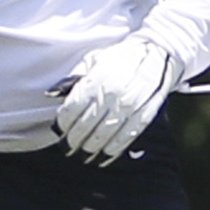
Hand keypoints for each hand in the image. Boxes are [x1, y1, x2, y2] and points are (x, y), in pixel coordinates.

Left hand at [51, 32, 182, 164]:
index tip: (59, 129)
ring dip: (90, 148)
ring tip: (82, 154)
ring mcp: (129, 108)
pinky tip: (104, 155)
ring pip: (104, 136)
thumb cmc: (121, 58)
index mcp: (97, 80)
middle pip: (85, 126)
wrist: (157, 54)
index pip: (72, 109)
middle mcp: (112, 96)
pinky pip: (125, 139)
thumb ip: (73, 79)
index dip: (63, 123)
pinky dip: (112, 150)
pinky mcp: (143, 116)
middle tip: (68, 147)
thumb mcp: (93, 60)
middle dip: (73, 140)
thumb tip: (52, 94)